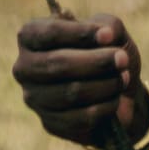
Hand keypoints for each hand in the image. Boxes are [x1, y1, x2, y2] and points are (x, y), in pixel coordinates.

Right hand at [12, 15, 148, 145]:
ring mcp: (34, 98)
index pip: (50, 33)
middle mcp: (24, 67)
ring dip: (105, 85)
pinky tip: (116, 98)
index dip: (80, 34)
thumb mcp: (109, 30)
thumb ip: (108, 25)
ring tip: (123, 77)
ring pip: (70, 93)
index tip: (108, 35)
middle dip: (96, 62)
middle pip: (58, 64)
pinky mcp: (49, 123)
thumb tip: (107, 34)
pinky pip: (79, 118)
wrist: (112, 90)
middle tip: (123, 59)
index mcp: (30, 36)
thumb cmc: (105, 51)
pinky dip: (104, 107)